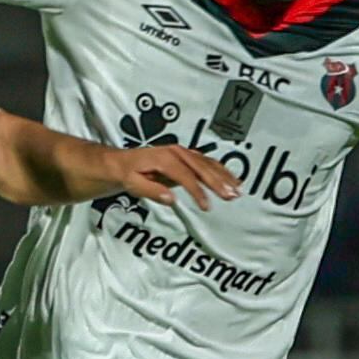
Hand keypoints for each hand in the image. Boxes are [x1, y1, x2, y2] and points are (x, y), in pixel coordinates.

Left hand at [108, 145, 241, 209]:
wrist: (121, 162)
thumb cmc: (127, 173)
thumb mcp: (133, 184)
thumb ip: (152, 190)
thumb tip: (171, 198)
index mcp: (164, 158)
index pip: (186, 176)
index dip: (197, 191)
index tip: (206, 205)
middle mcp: (176, 152)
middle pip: (202, 167)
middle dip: (218, 182)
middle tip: (231, 195)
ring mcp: (182, 153)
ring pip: (208, 163)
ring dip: (224, 176)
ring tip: (237, 189)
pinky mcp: (186, 157)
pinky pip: (207, 162)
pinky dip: (220, 170)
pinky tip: (230, 179)